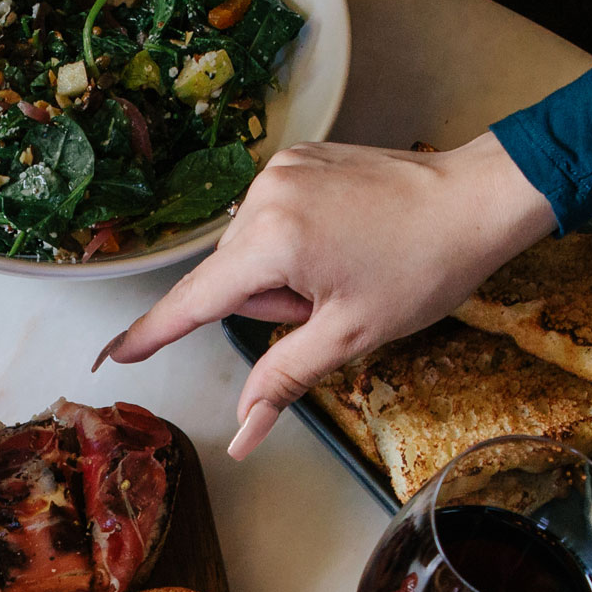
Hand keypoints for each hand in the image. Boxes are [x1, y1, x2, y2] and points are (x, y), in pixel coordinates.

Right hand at [97, 134, 555, 457]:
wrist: (481, 198)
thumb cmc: (424, 267)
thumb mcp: (349, 336)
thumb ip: (280, 381)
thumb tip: (241, 434)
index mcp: (271, 240)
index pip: (194, 302)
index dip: (151, 334)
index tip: (111, 354)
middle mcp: (264, 195)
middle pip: (231, 279)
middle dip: (273, 304)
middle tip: (334, 301)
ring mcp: (282, 170)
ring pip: (254, 250)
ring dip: (287, 274)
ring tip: (346, 268)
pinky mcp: (301, 157)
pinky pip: (274, 217)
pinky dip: (298, 240)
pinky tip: (345, 240)